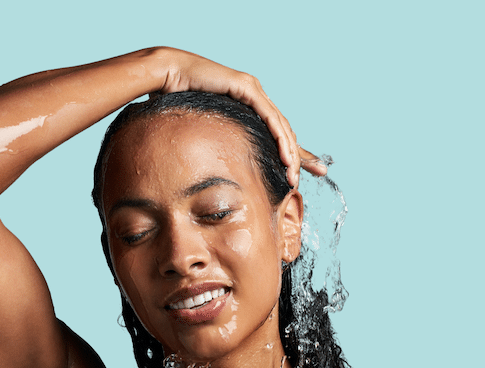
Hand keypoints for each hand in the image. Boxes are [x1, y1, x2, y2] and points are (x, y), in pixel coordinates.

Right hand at [158, 48, 325, 186]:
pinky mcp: (247, 88)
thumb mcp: (206, 128)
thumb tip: (216, 165)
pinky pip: (269, 117)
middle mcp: (256, 96)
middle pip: (286, 130)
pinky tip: (286, 156)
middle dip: (302, 154)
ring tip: (294, 175)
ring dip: (291, 153)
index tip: (309, 169)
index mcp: (249, 105)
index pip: (278, 131)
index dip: (294, 151)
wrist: (167, 76)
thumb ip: (217, 141)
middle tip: (317, 172)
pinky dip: (280, 138)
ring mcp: (253, 90)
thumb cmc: (179, 101)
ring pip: (281, 126)